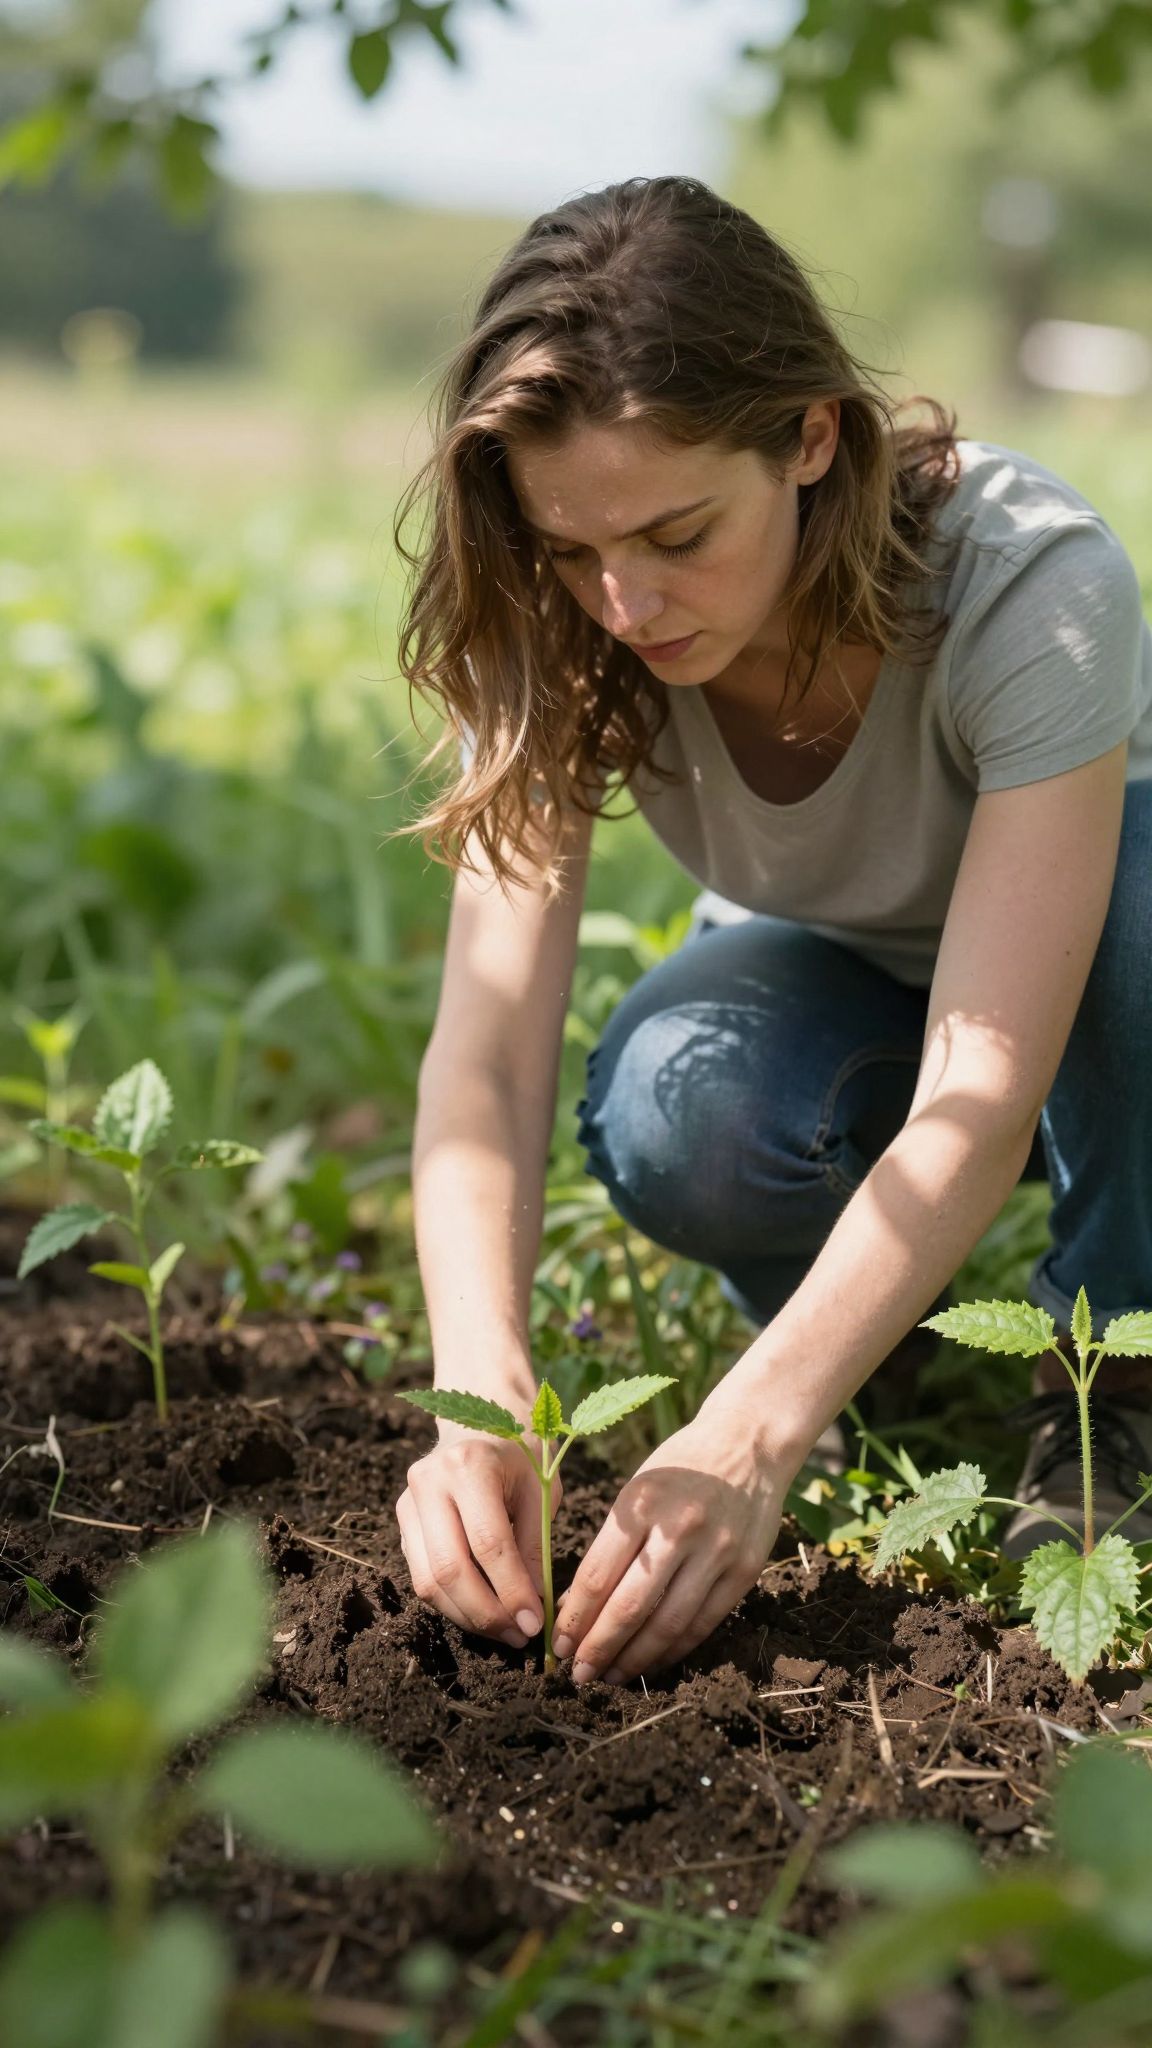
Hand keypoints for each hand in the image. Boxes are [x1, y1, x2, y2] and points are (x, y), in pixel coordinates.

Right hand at [396, 1422, 560, 1647]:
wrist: (478, 1420)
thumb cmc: (520, 1454)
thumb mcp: (542, 1491)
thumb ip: (535, 1547)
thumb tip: (532, 1609)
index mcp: (469, 1465)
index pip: (488, 1544)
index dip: (512, 1591)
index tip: (535, 1622)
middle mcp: (429, 1482)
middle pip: (449, 1569)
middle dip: (486, 1613)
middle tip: (518, 1635)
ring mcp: (408, 1502)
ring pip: (428, 1581)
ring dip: (466, 1616)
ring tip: (503, 1630)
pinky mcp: (402, 1522)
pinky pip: (422, 1575)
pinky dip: (452, 1602)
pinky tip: (482, 1610)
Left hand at [551, 1392, 788, 1684]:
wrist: (750, 1442)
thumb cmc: (681, 1466)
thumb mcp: (636, 1489)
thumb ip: (611, 1544)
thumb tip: (578, 1606)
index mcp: (641, 1504)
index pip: (598, 1576)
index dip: (574, 1618)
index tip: (557, 1644)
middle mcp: (678, 1529)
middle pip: (629, 1607)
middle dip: (598, 1648)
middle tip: (577, 1675)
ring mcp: (716, 1551)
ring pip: (667, 1625)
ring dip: (634, 1659)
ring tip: (610, 1677)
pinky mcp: (744, 1570)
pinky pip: (703, 1624)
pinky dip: (674, 1650)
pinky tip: (652, 1662)